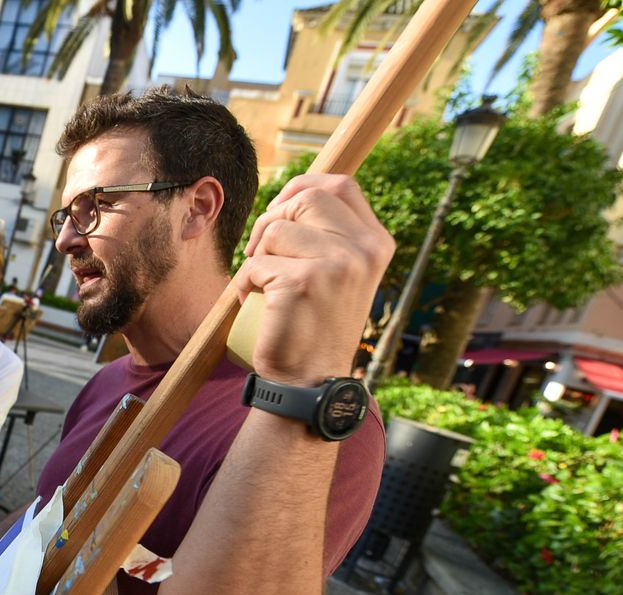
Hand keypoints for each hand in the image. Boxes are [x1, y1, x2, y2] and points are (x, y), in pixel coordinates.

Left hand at [234, 174, 394, 384]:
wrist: (311, 381)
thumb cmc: (315, 325)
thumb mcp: (340, 274)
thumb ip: (332, 235)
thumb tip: (296, 193)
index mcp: (376, 243)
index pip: (342, 185)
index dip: (303, 186)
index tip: (280, 207)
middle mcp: (365, 250)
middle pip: (306, 198)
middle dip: (271, 218)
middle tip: (260, 250)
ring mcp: (338, 264)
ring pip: (276, 229)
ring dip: (257, 255)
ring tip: (264, 285)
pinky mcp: (305, 281)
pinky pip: (256, 263)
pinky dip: (246, 282)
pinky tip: (259, 304)